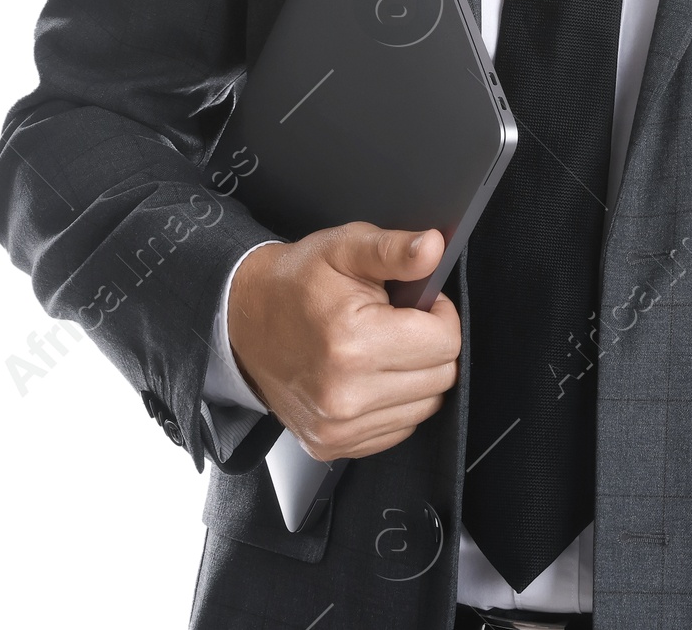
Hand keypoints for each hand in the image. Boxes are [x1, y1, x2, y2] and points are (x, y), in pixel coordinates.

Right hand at [227, 222, 459, 462]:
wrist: (245, 319)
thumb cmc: (297, 281)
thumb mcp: (346, 246)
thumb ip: (395, 249)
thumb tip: (433, 248)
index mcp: (353, 342)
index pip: (446, 342)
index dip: (441, 314)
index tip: (420, 303)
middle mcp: (345, 395)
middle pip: (440, 378)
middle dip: (430, 344)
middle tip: (399, 322)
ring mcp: (337, 427)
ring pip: (424, 407)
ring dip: (415, 376)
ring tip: (383, 347)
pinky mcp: (331, 445)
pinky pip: (398, 430)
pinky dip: (396, 403)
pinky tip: (371, 375)